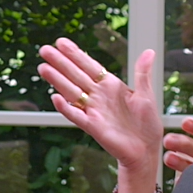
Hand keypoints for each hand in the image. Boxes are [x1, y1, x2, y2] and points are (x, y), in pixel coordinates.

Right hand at [39, 39, 162, 192]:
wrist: (145, 150)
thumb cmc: (146, 125)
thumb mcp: (146, 95)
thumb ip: (142, 73)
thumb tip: (149, 51)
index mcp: (110, 86)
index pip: (89, 66)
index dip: (75, 54)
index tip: (61, 42)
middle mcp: (98, 96)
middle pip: (75, 75)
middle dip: (60, 62)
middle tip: (44, 49)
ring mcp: (94, 111)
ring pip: (71, 92)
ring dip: (57, 80)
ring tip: (43, 68)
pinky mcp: (93, 126)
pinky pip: (76, 116)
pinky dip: (66, 108)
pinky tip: (56, 98)